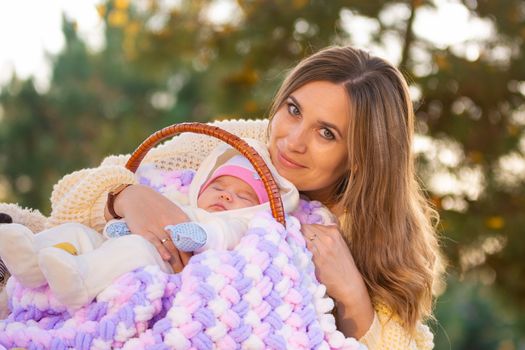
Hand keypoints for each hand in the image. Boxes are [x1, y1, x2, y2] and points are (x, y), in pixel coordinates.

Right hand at [106, 184, 191, 271]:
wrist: (136, 196)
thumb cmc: (158, 206)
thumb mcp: (174, 211)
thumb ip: (183, 224)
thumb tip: (194, 240)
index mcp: (180, 218)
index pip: (191, 237)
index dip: (195, 251)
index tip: (197, 262)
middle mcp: (170, 222)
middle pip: (181, 244)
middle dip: (186, 259)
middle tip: (190, 271)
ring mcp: (156, 227)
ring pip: (169, 246)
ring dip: (176, 260)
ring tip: (180, 272)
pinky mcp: (144, 230)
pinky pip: (154, 242)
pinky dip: (161, 250)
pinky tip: (166, 259)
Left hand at [302, 223, 373, 337]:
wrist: (350, 285)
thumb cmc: (343, 265)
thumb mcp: (339, 244)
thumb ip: (326, 235)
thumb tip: (308, 228)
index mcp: (333, 231)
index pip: (308, 224)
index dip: (300, 230)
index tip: (295, 235)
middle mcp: (327, 237)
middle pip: (303, 229)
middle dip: (297, 235)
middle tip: (292, 242)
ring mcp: (321, 249)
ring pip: (301, 238)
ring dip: (295, 243)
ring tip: (293, 249)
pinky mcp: (316, 260)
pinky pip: (301, 250)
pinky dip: (297, 251)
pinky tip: (296, 256)